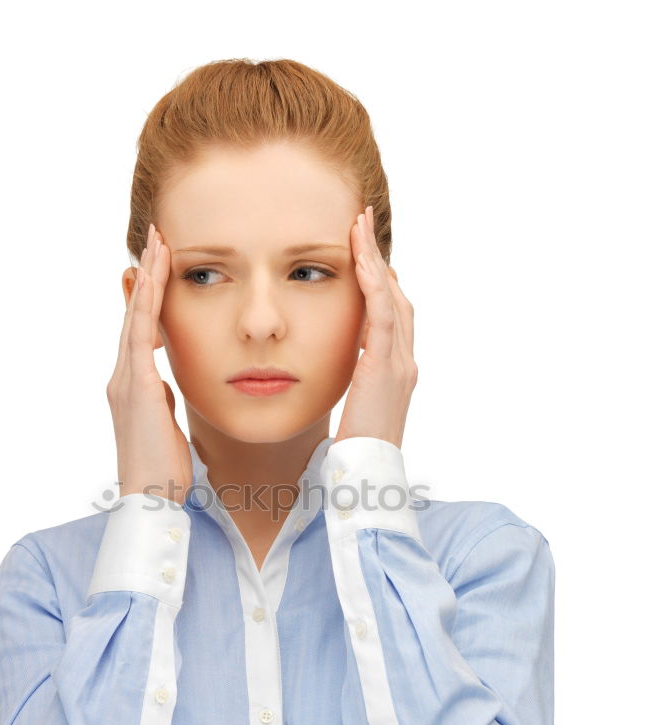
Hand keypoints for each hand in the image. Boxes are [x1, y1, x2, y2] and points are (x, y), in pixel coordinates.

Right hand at [106, 223, 192, 502]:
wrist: (149, 495)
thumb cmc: (161, 467)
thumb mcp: (163, 423)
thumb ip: (159, 399)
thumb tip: (163, 384)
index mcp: (131, 386)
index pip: (139, 331)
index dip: (147, 296)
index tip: (157, 266)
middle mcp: (123, 378)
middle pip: (133, 315)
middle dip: (146, 275)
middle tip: (155, 238)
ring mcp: (126, 381)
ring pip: (135, 318)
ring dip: (147, 279)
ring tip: (158, 245)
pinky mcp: (137, 388)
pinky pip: (140, 337)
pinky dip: (146, 305)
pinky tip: (153, 279)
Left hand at [333, 205, 417, 450]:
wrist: (370, 474)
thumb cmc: (358, 451)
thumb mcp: (356, 411)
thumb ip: (354, 386)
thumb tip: (342, 374)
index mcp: (398, 371)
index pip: (392, 315)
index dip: (380, 282)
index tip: (364, 255)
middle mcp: (405, 362)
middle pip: (397, 297)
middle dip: (379, 260)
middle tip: (362, 227)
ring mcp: (400, 363)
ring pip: (391, 298)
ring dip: (375, 260)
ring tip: (359, 228)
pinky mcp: (385, 368)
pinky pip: (381, 315)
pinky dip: (373, 284)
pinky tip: (361, 259)